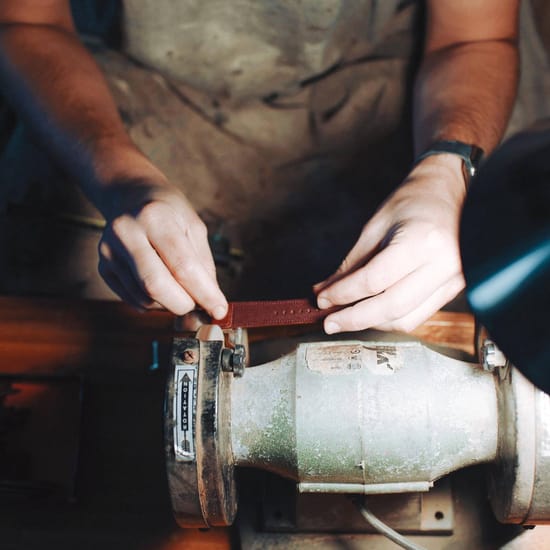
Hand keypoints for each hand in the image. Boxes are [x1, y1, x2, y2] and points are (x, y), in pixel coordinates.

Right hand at [97, 178, 227, 317]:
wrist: (130, 197)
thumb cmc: (168, 211)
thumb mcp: (194, 227)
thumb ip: (203, 264)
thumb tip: (211, 302)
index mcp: (155, 217)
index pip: (182, 266)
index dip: (204, 293)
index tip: (219, 309)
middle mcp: (127, 232)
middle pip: (156, 286)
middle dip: (184, 304)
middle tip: (199, 305)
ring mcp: (109, 252)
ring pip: (144, 297)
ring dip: (170, 303)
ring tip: (180, 289)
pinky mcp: (103, 267)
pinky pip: (132, 299)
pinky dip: (153, 302)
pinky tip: (162, 286)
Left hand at [314, 155, 466, 332]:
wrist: (451, 190)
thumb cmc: (412, 201)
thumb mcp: (375, 226)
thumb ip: (351, 264)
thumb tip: (324, 291)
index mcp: (422, 241)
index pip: (374, 280)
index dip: (343, 294)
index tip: (321, 299)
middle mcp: (443, 264)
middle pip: (391, 307)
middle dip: (354, 319)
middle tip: (329, 322)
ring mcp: (454, 279)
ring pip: (405, 319)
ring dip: (372, 323)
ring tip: (346, 317)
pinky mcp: (455, 289)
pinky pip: (418, 315)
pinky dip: (390, 318)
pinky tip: (371, 313)